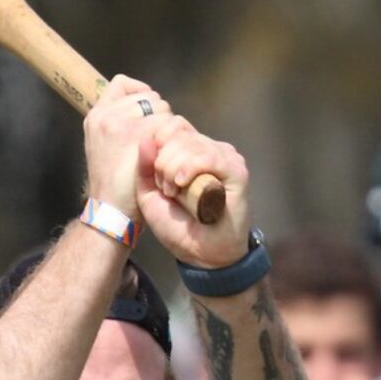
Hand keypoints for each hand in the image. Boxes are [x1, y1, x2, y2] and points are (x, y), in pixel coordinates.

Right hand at [83, 74, 170, 219]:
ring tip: (162, 149)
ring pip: (160, 106)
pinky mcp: (141, 134)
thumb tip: (143, 109)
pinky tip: (169, 154)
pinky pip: (169, 122)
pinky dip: (174, 137)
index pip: (122, 84)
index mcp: (96, 116)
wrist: (112, 211)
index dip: (138, 93)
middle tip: (156, 140)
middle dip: (156, 112)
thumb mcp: (105, 147)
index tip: (146, 113)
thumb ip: (118, 125)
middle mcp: (106, 115)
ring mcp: (123, 123)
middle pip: (147, 94)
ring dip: (167, 124)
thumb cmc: (114, 185)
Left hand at [136, 116, 250, 266]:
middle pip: (177, 131)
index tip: (154, 175)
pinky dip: (191, 168)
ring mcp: (224, 157)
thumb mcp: (149, 195)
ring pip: (190, 143)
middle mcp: (208, 148)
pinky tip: (182, 184)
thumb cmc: (177, 226)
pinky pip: (209, 156)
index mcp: (189, 150)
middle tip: (166, 189)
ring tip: (175, 193)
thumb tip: (146, 139)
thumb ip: (144, 168)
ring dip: (173, 169)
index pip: (171, 125)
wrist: (201, 253)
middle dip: (162, 161)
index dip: (156, 144)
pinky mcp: (236, 170)